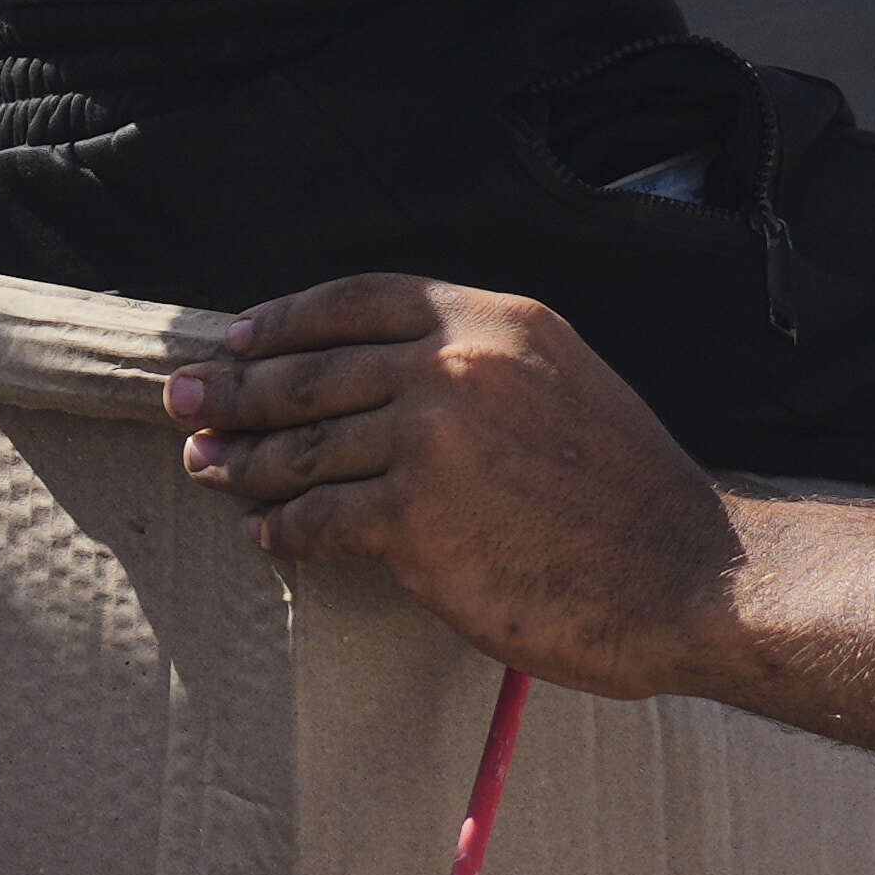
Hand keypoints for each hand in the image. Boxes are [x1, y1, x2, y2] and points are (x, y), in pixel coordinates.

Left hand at [169, 276, 741, 699]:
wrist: (690, 575)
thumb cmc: (629, 494)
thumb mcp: (563, 382)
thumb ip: (479, 365)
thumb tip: (380, 379)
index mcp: (497, 320)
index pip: (360, 298)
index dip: (286, 320)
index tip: (240, 340)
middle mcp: (457, 365)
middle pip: (312, 371)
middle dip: (235, 390)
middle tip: (184, 401)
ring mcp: (432, 441)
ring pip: (304, 449)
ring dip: (245, 462)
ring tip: (208, 469)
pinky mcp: (416, 521)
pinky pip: (321, 519)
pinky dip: (285, 530)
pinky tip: (270, 535)